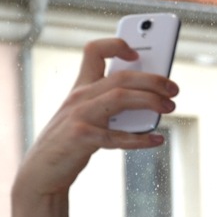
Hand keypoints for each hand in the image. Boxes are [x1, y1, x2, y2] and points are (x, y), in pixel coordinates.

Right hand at [16, 38, 177, 196]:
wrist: (42, 170)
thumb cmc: (70, 142)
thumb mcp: (86, 116)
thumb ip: (111, 105)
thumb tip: (151, 102)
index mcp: (81, 88)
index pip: (94, 51)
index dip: (115, 45)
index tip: (137, 54)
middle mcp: (79, 97)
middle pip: (120, 77)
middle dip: (151, 79)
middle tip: (173, 89)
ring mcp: (79, 116)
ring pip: (119, 97)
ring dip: (149, 100)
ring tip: (169, 107)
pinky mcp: (81, 137)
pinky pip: (116, 136)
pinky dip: (140, 138)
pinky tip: (157, 140)